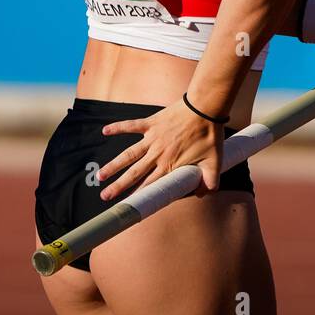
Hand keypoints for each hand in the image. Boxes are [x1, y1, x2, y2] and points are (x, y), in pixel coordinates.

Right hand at [97, 98, 224, 201]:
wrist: (205, 108)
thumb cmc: (210, 136)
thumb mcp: (214, 163)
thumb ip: (210, 181)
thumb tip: (204, 194)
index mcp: (170, 165)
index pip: (150, 184)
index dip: (138, 195)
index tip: (127, 205)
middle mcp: (157, 154)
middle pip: (134, 173)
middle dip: (118, 186)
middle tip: (105, 196)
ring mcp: (152, 138)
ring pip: (128, 154)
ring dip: (113, 165)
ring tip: (100, 175)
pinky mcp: (151, 123)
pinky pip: (131, 125)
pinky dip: (117, 128)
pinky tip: (104, 131)